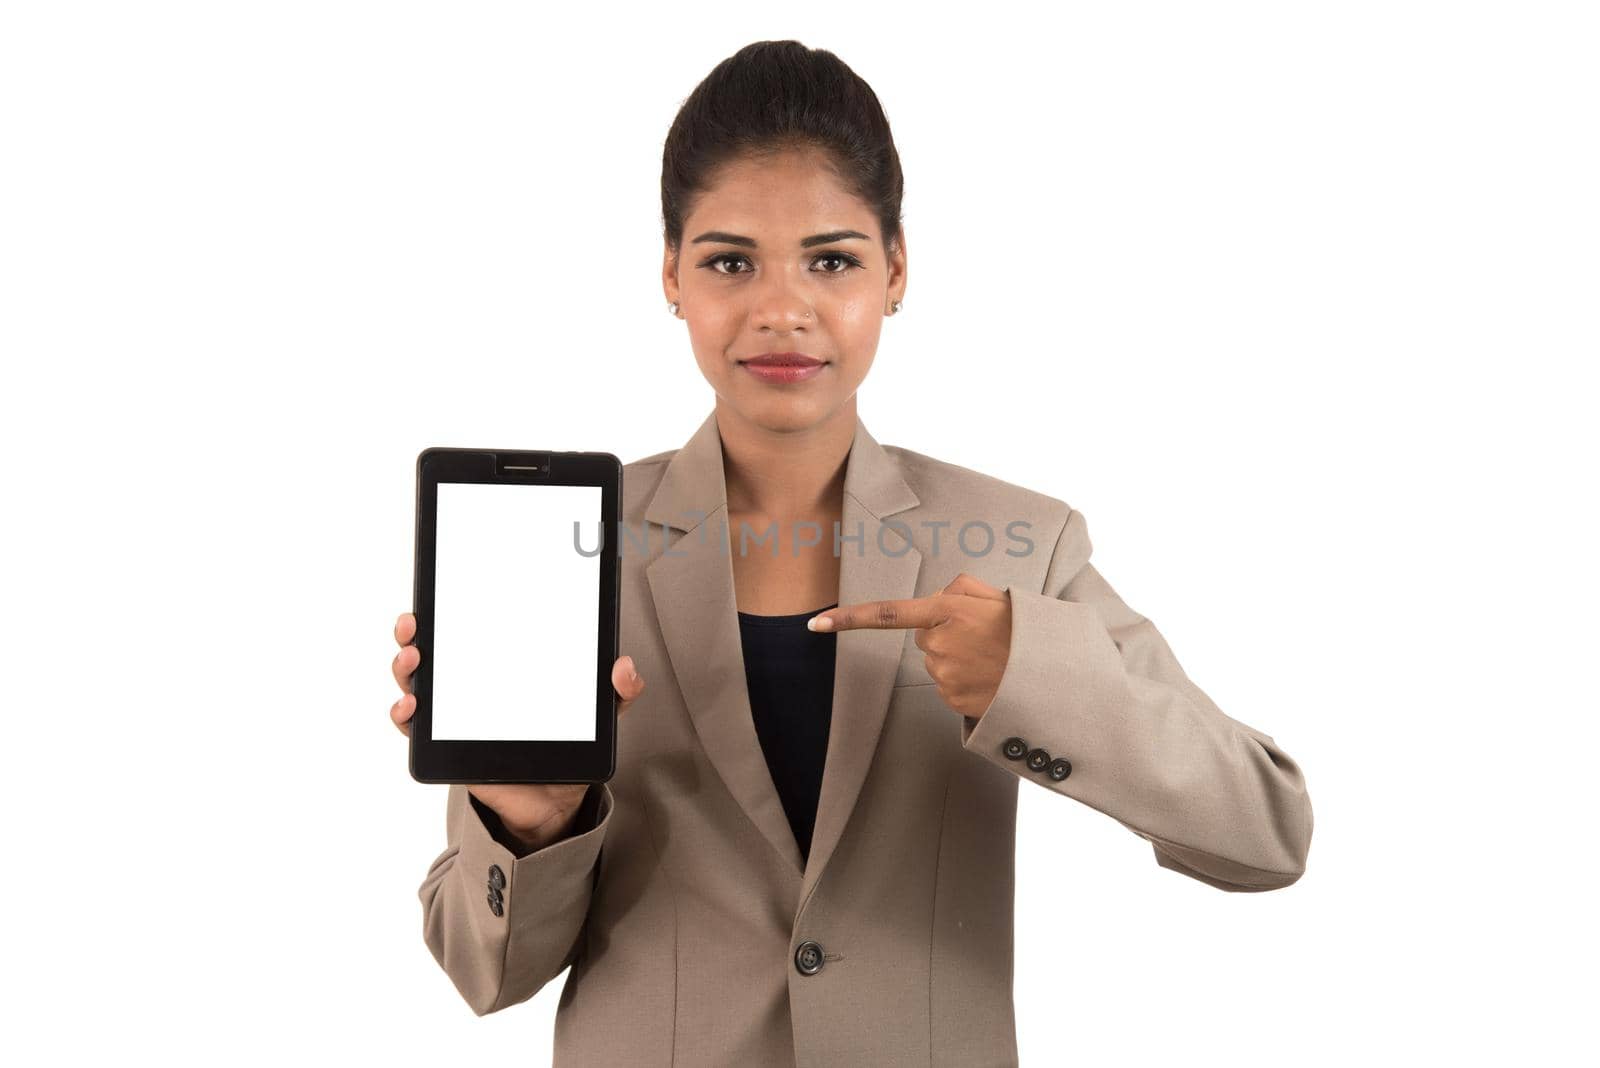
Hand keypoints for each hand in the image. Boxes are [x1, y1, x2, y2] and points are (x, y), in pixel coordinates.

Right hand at [390, 611, 645, 851]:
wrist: (557, 802)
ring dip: (407, 669)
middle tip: (415, 624)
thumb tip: (624, 667)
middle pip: (434, 650)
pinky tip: (411, 708)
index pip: (473, 628)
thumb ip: (618, 690)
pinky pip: (418, 730)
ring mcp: (455, 715)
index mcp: (504, 666)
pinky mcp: (448, 747)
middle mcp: (472, 685)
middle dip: (416, 632)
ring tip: (413, 659)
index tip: (446, 591)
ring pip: (418, 683)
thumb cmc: (569, 745)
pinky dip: (406, 716)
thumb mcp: (599, 713)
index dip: (454, 606)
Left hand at [808, 573, 1011, 719]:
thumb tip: (939, 598)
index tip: (816, 624)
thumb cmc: (1024, 630)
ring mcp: (944, 674)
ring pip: (937, 663)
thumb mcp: (995, 595)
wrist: (1052, 673)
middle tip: (982, 637)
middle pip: (923, 638)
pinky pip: (948, 686)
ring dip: (958, 659)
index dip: (849, 619)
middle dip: (946, 635)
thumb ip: (959, 588)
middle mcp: (939, 643)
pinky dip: (965, 682)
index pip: (887, 614)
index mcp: (947, 611)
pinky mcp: (953, 699)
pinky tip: (989, 677)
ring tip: (991, 658)